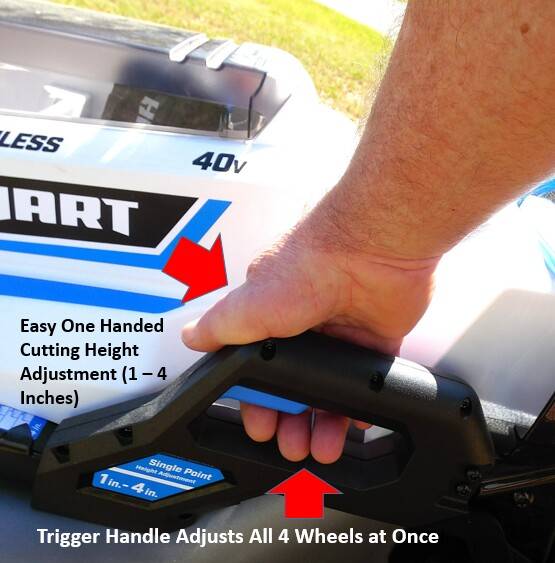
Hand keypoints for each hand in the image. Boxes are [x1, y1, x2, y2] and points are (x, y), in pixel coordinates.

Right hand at [182, 202, 437, 463]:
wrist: (368, 252)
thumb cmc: (309, 268)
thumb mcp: (250, 304)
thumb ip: (220, 326)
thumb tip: (190, 336)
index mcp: (271, 319)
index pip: (257, 374)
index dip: (258, 404)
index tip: (261, 426)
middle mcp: (304, 329)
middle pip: (294, 389)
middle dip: (290, 422)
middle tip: (291, 445)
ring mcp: (339, 336)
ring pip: (328, 392)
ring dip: (324, 424)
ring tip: (323, 448)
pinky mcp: (372, 340)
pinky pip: (366, 382)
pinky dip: (360, 404)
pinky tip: (355, 422)